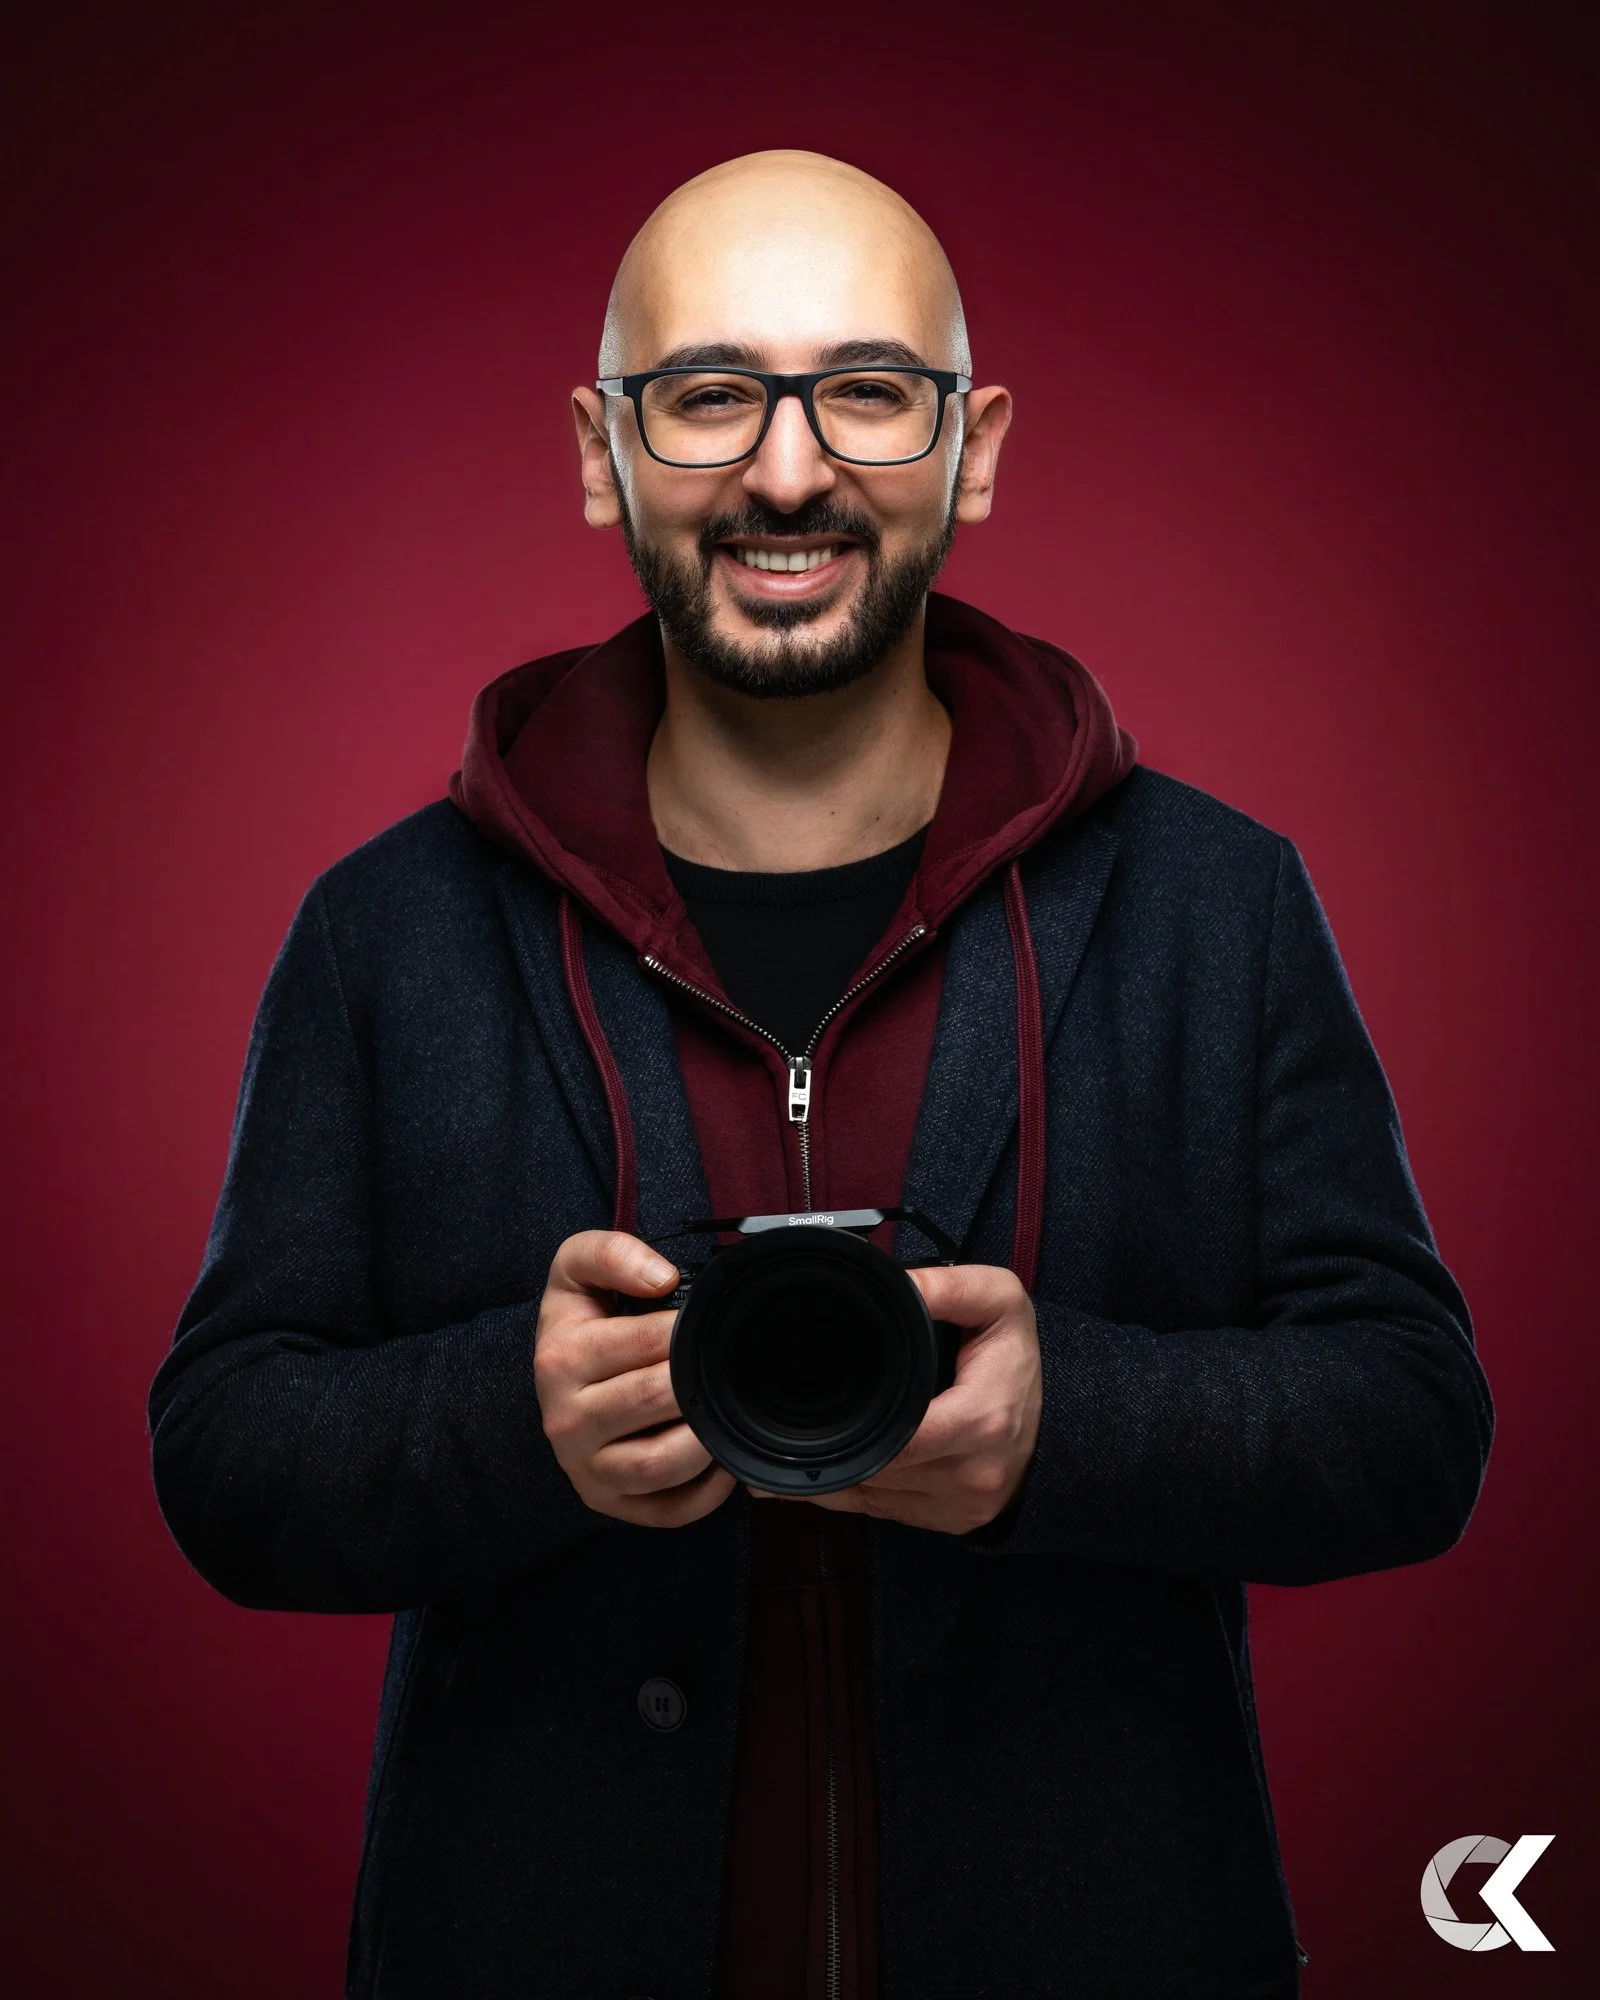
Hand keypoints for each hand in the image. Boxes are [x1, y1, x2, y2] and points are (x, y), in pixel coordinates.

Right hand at [533, 1230, 737, 1527]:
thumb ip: (611, 1252)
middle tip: (726, 1362)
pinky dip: (706, 1492)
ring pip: (661, 1464)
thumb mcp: (576, 1270)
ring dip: (705, 1437)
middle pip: (656, 1399)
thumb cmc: (578, 1322)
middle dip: (699, 1376)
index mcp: (561, 1359)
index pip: (643, 1342)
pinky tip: (719, 1459)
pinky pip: (667, 1511)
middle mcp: (567, 1420)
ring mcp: (587, 1468)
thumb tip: (662, 1277)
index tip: (704, 1322)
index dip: (686, 1329)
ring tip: (724, 1408)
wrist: (550, 1379)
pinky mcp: (609, 1502)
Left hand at [752, 1263, 1041, 1535]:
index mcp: (980, 1423)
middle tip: (789, 1418)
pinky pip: (881, 1514)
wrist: (1066, 1423)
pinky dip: (849, 1491)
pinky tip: (822, 1470)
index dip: (852, 1425)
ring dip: (835, 1471)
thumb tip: (894, 1282)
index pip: (897, 1438)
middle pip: (874, 1469)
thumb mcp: (999, 1303)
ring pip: (869, 1497)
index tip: (814, 1406)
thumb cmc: (1020, 1361)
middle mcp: (969, 1474)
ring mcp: (959, 1507)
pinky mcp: (950, 1525)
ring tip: (798, 1441)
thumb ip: (947, 1286)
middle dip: (834, 1445)